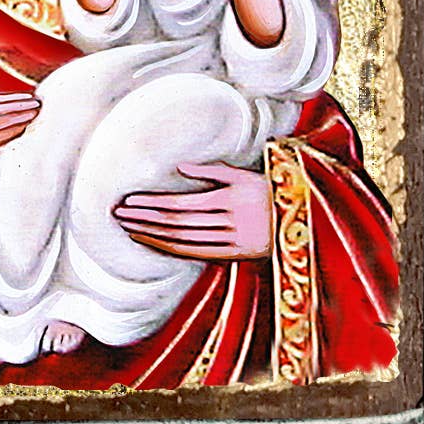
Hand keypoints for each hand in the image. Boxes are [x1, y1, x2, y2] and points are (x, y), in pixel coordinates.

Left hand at [112, 160, 272, 259]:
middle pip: (177, 224)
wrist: (305, 223)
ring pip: (183, 242)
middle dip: (145, 219)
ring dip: (153, 236)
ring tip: (129, 228)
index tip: (129, 200)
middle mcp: (229, 223)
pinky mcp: (233, 256)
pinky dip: (171, 250)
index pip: (181, 204)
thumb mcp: (246, 175)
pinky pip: (195, 255)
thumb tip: (180, 166)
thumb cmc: (270, 191)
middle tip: (118, 214)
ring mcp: (231, 242)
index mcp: (231, 199)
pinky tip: (153, 243)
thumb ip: (214, 170)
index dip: (153, 204)